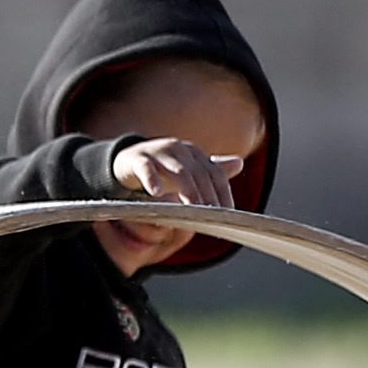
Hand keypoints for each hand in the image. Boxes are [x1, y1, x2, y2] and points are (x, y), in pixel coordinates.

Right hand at [111, 135, 236, 209]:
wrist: (127, 161)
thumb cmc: (163, 169)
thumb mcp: (188, 170)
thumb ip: (212, 170)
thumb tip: (240, 163)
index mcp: (194, 153)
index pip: (215, 173)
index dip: (223, 193)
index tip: (227, 215)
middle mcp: (179, 149)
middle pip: (199, 174)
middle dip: (207, 196)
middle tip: (212, 218)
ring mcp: (158, 152)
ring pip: (178, 172)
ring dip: (188, 191)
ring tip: (193, 211)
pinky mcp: (137, 159)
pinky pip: (146, 169)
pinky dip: (152, 180)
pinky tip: (157, 193)